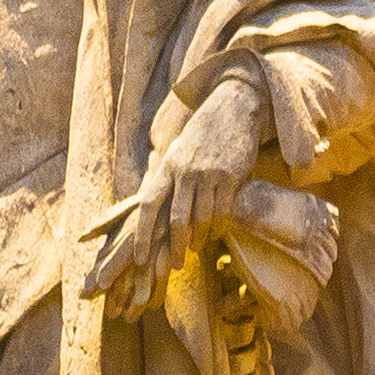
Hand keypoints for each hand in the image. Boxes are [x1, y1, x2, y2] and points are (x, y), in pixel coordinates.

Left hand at [87, 75, 269, 315]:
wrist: (234, 108)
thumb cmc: (202, 135)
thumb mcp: (177, 152)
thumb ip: (165, 178)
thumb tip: (150, 210)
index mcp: (167, 166)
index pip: (148, 205)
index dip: (142, 234)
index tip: (140, 258)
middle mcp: (185, 171)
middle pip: (177, 219)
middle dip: (173, 247)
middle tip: (172, 266)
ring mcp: (210, 174)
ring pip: (202, 219)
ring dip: (198, 239)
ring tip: (194, 249)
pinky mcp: (232, 176)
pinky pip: (224, 212)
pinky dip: (218, 227)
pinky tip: (215, 234)